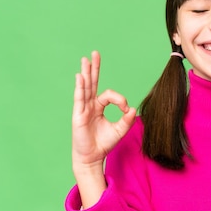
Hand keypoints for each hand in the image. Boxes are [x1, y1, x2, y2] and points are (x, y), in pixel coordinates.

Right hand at [72, 51, 135, 175]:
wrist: (92, 157)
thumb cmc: (104, 144)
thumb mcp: (120, 130)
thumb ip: (126, 119)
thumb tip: (133, 109)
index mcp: (99, 107)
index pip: (109, 95)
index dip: (119, 99)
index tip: (125, 109)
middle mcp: (90, 105)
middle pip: (92, 83)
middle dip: (94, 68)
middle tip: (95, 53)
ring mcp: (82, 109)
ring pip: (85, 88)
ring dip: (86, 73)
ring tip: (85, 60)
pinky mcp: (78, 116)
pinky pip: (79, 99)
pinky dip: (80, 87)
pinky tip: (80, 77)